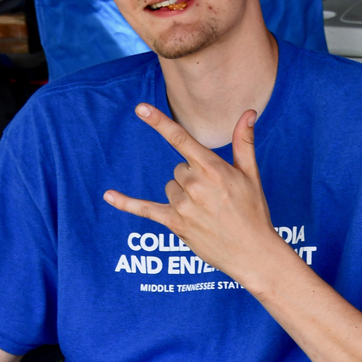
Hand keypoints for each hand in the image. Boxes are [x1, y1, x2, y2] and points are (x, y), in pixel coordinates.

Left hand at [104, 104, 288, 288]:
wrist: (253, 253)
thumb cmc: (254, 212)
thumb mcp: (251, 175)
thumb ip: (244, 141)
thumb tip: (248, 111)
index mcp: (214, 169)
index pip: (181, 139)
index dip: (159, 122)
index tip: (140, 108)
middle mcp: (195, 185)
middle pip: (179, 168)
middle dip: (193, 178)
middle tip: (215, 197)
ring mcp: (183, 205)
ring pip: (171, 187)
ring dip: (183, 195)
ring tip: (207, 212)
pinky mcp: (175, 224)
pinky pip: (145, 209)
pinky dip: (126, 202)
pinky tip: (108, 195)